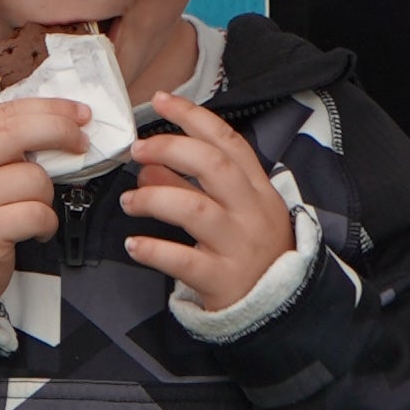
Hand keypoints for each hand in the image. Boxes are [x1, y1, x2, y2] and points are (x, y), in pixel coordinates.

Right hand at [0, 89, 81, 316]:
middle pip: (18, 133)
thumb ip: (3, 148)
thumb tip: (58, 126)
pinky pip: (36, 214)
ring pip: (34, 179)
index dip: (47, 108)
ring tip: (35, 209)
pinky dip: (46, 223)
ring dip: (47, 196)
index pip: (5, 112)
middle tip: (81, 143)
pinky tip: (36, 230)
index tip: (78, 113)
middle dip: (59, 131)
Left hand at [125, 90, 297, 319]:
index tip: (161, 101)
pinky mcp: (223, 279)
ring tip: (129, 201)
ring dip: (154, 198)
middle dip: (170, 149)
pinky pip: (184, 260)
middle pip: (213, 166)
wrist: (281, 308)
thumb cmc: (252, 252)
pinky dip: (154, 250)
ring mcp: (238, 245)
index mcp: (256, 189)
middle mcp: (250, 212)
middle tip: (137, 150)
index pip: (227, 141)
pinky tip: (134, 245)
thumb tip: (149, 164)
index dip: (193, 117)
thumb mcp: (232, 212)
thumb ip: (190, 185)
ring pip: (195, 209)